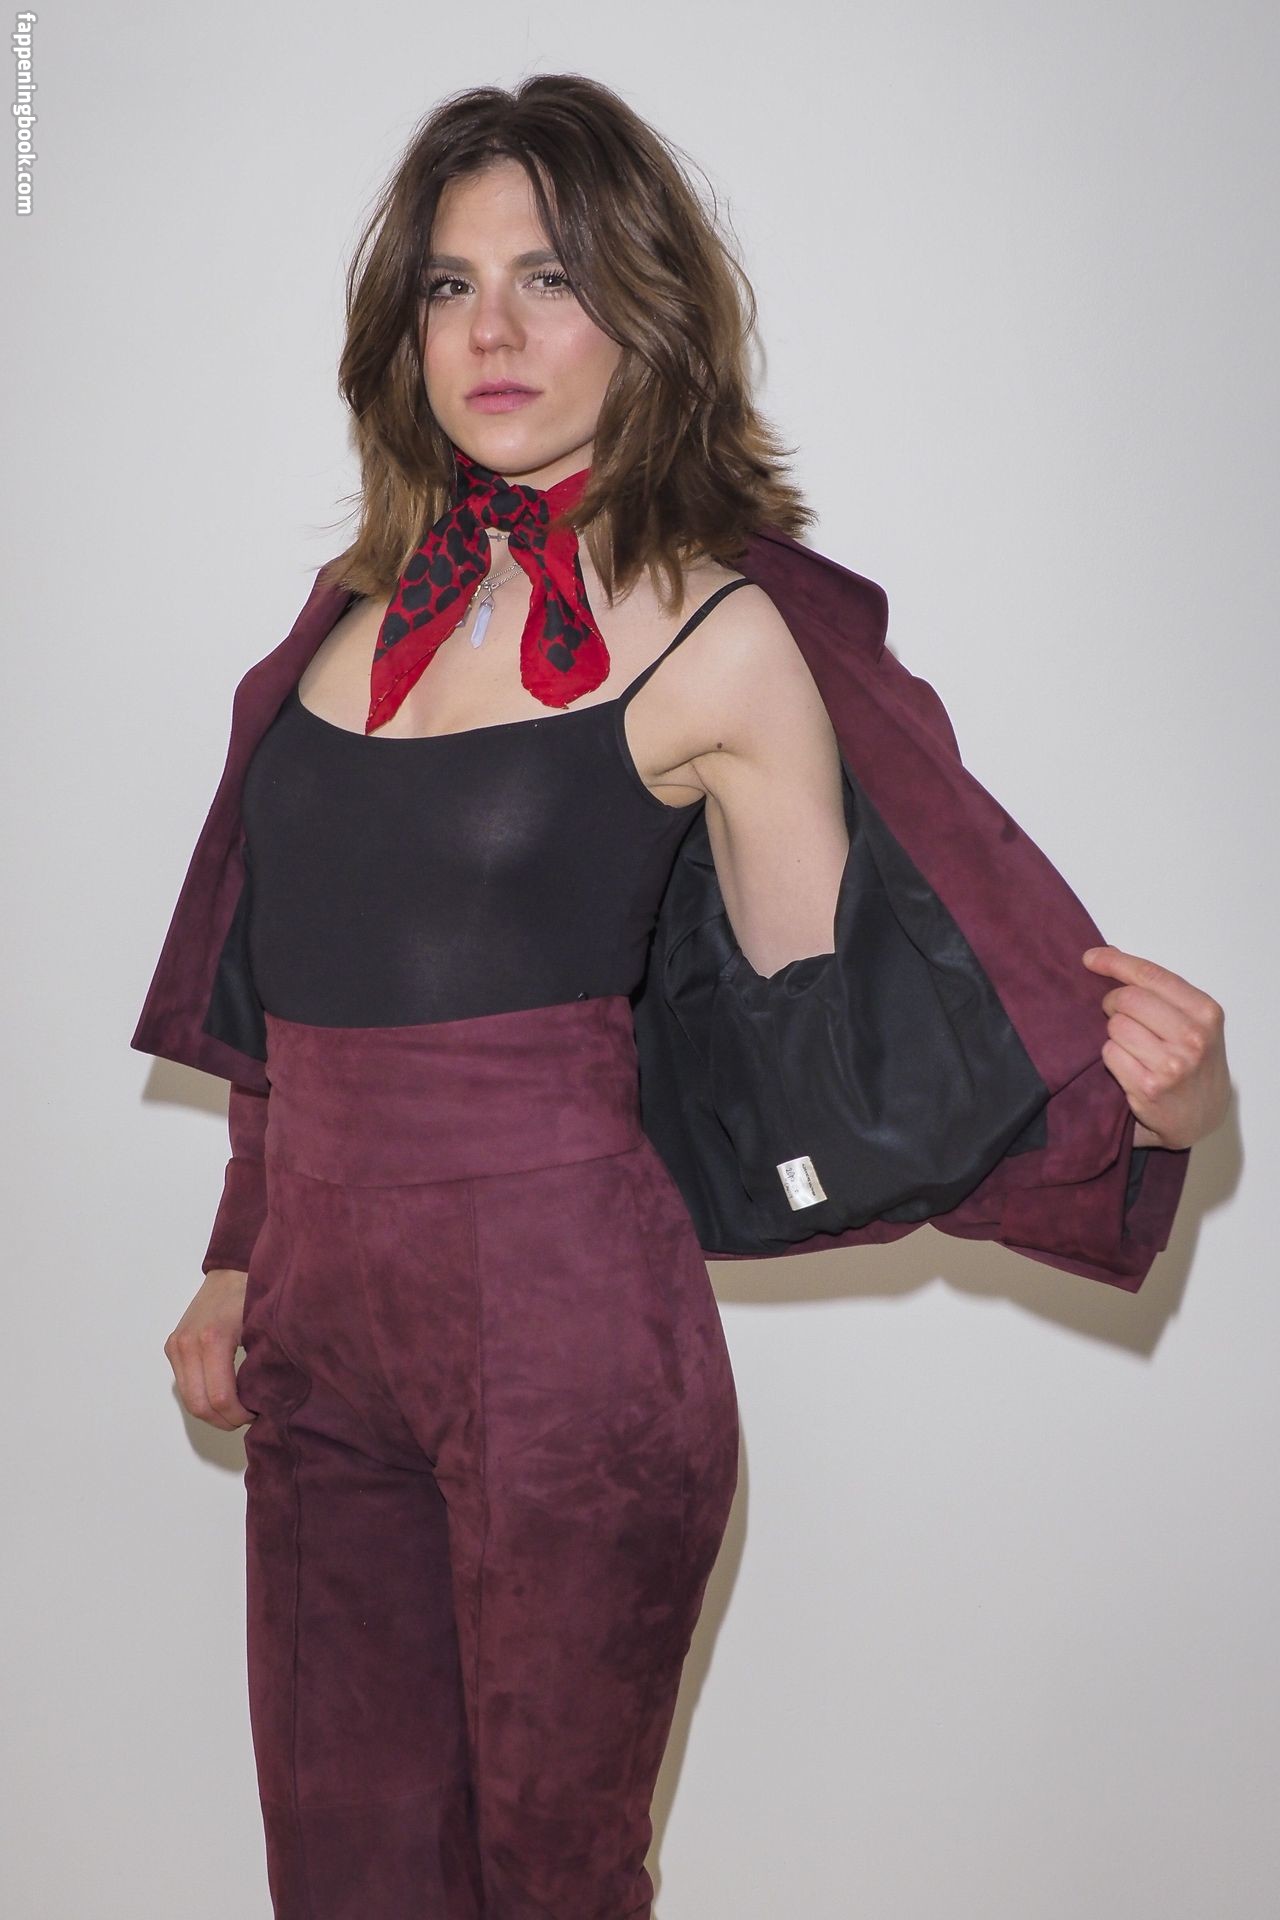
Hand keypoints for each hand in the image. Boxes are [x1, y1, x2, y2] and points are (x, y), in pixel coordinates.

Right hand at [164, 1270, 256, 1430]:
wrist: (231, 1272)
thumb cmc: (253, 1296)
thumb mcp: (263, 1330)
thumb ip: (259, 1366)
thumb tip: (266, 1404)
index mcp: (211, 1339)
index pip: (219, 1397)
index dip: (238, 1415)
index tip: (257, 1415)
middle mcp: (187, 1344)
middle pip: (199, 1405)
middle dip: (224, 1420)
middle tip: (247, 1418)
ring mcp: (176, 1346)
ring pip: (188, 1400)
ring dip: (212, 1413)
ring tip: (237, 1410)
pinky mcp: (173, 1347)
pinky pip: (185, 1386)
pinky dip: (202, 1398)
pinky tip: (224, 1397)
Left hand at [1081, 944, 1229, 1151]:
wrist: (1202, 1115)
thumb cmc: (1193, 1061)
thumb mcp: (1193, 1021)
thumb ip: (1158, 990)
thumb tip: (1109, 955)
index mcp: (1205, 1012)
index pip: (1151, 975)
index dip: (1115, 962)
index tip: (1091, 958)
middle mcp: (1193, 1037)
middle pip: (1128, 999)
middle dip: (1113, 1003)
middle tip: (1118, 1015)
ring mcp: (1172, 1064)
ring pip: (1116, 1027)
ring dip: (1115, 1034)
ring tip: (1133, 1047)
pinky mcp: (1148, 1088)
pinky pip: (1110, 1054)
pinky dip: (1112, 1057)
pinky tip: (1130, 1067)